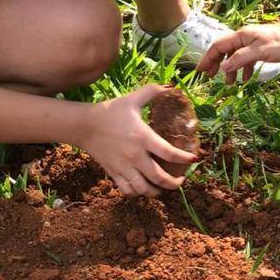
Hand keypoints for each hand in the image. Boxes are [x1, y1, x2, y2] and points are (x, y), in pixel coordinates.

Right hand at [74, 84, 196, 197]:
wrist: (85, 125)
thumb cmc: (111, 111)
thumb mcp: (133, 98)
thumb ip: (152, 91)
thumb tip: (170, 86)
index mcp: (143, 137)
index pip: (169, 153)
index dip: (184, 159)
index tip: (194, 159)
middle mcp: (135, 155)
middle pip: (159, 177)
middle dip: (174, 183)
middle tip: (180, 181)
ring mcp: (124, 167)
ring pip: (144, 189)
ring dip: (157, 192)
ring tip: (164, 188)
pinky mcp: (113, 173)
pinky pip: (128, 190)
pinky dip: (138, 193)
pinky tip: (143, 188)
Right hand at [198, 19, 279, 83]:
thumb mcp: (260, 52)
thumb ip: (240, 59)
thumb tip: (223, 67)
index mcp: (241, 37)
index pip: (218, 46)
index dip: (208, 58)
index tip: (200, 71)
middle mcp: (244, 38)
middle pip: (224, 50)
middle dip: (216, 63)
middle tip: (209, 77)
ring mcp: (252, 42)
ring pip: (235, 55)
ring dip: (230, 69)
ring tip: (229, 83)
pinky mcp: (261, 47)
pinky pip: (246, 58)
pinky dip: (244, 69)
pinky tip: (246, 79)